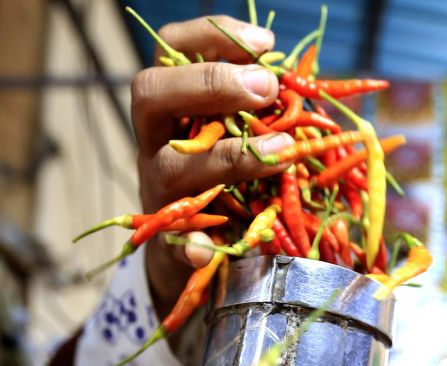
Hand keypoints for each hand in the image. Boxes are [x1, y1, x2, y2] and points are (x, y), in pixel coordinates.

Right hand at [131, 15, 293, 316]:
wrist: (189, 247)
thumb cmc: (222, 173)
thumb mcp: (233, 130)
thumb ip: (255, 105)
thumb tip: (295, 81)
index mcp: (171, 102)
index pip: (171, 48)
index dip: (212, 35)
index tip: (266, 43)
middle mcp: (154, 139)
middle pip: (150, 93)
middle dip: (209, 83)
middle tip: (266, 88)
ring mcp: (157, 189)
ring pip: (172, 166)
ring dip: (228, 158)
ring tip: (281, 153)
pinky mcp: (169, 239)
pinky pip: (178, 242)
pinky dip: (197, 246)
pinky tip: (214, 249)